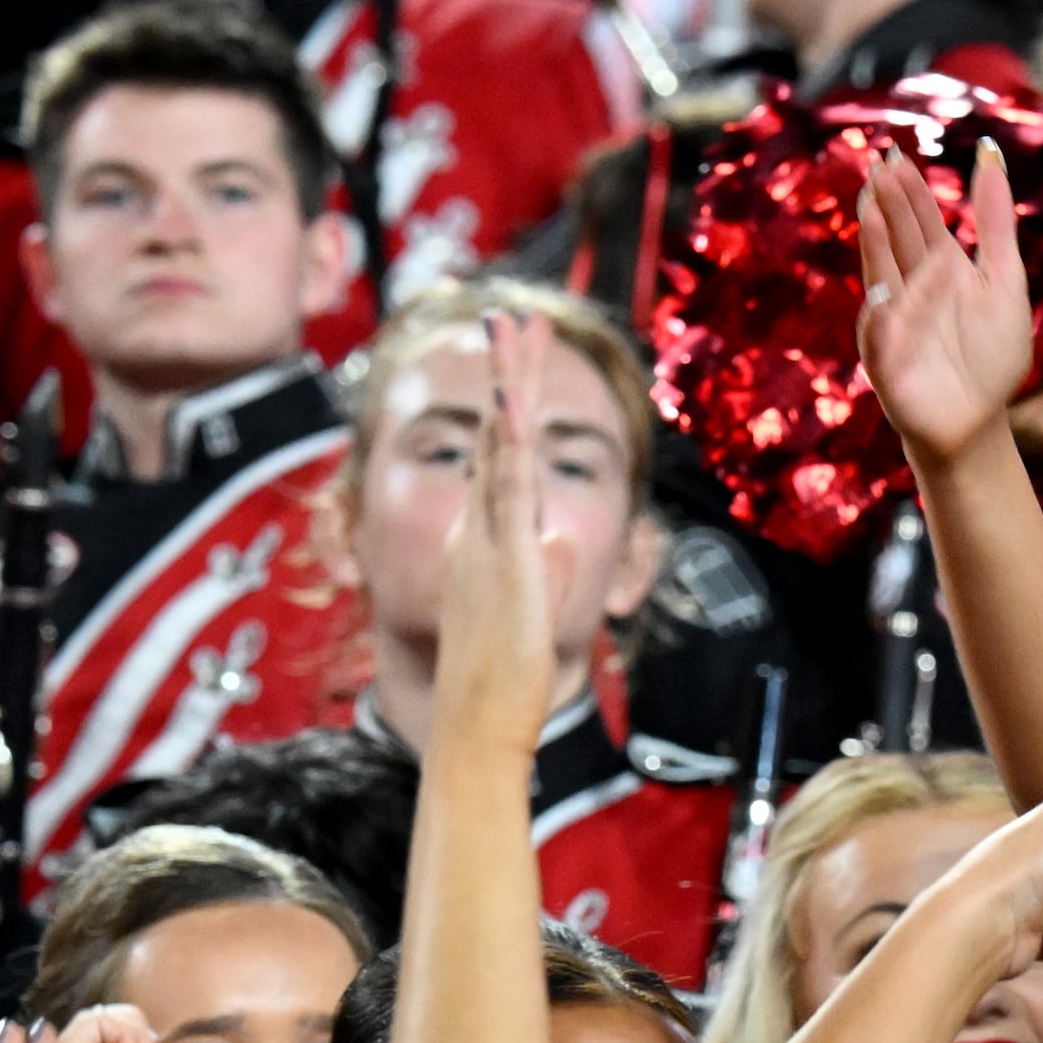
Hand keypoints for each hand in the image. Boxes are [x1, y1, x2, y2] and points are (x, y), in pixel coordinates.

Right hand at [427, 305, 576, 757]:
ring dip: (508, 384)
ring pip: (499, 446)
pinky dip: (510, 439)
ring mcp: (488, 540)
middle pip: (497, 435)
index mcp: (484, 541)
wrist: (476, 728)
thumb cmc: (504, 684)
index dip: (512, 404)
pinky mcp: (505, 558)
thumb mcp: (538, 612)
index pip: (503, 457)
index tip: (518, 357)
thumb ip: (553, 568)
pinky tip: (513, 397)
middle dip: (507, 372)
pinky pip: (507, 486)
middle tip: (511, 314)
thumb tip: (566, 533)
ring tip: (511, 327)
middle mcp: (478, 530)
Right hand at [856, 138, 1035, 468]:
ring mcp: (895, 326)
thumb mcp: (1005, 278)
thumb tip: (989, 152)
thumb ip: (995, 219)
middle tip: (878, 169)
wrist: (980, 424)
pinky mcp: (889, 367)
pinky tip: (881, 298)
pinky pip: (881, 341)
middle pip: (898, 241)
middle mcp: (910, 291)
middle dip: (888, 206)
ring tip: (871, 211)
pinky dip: (881, 321)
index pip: (920, 220)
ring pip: (883, 279)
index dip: (908, 189)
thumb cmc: (991, 356)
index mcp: (938, 268)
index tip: (894, 155)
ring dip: (876, 247)